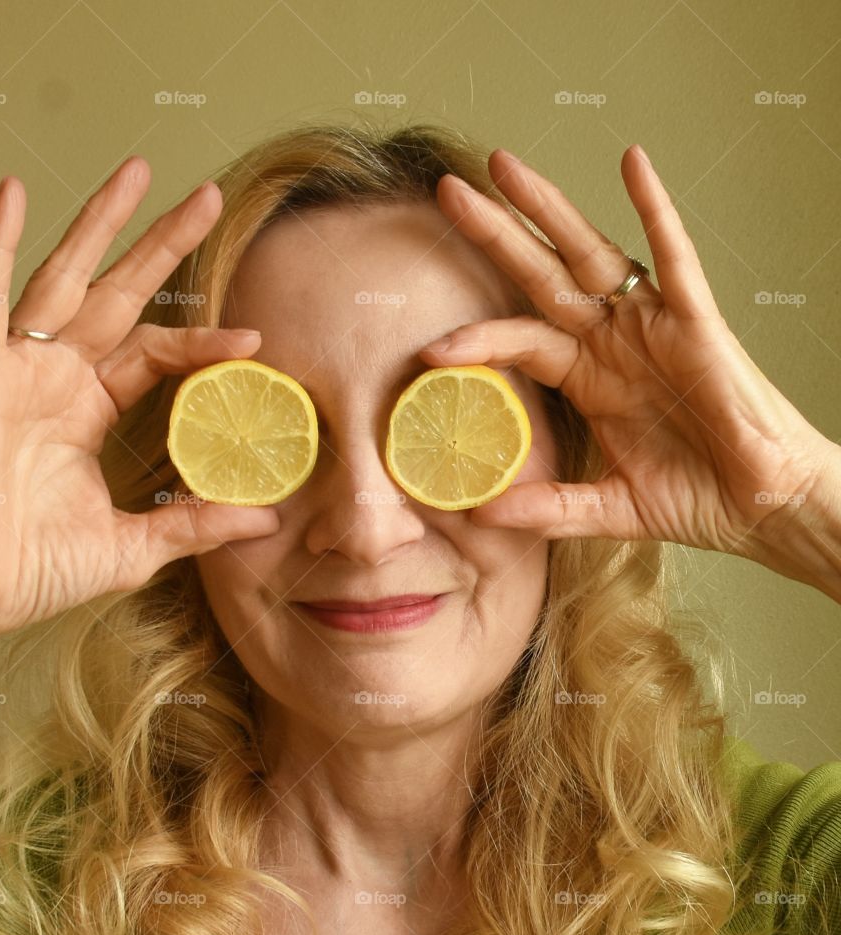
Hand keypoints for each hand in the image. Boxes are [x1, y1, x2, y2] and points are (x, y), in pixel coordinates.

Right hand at [0, 157, 278, 639]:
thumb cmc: (38, 568)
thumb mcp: (135, 543)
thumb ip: (195, 523)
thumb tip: (264, 517)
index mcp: (90, 409)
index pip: (156, 354)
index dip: (202, 340)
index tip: (254, 336)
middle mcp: (58, 378)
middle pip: (119, 294)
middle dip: (160, 243)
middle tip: (206, 196)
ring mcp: (18, 369)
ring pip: (65, 278)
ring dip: (99, 225)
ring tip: (137, 172)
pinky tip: (12, 194)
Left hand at [418, 145, 838, 572]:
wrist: (762, 507)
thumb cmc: (694, 498)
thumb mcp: (606, 508)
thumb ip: (548, 507)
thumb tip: (481, 514)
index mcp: (589, 379)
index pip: (520, 341)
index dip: (477, 339)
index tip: (428, 350)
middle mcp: (614, 341)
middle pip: (542, 276)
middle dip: (496, 234)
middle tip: (448, 192)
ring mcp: (653, 326)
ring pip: (592, 254)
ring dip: (549, 210)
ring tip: (504, 168)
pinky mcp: (698, 323)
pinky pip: (676, 258)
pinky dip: (656, 211)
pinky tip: (633, 165)